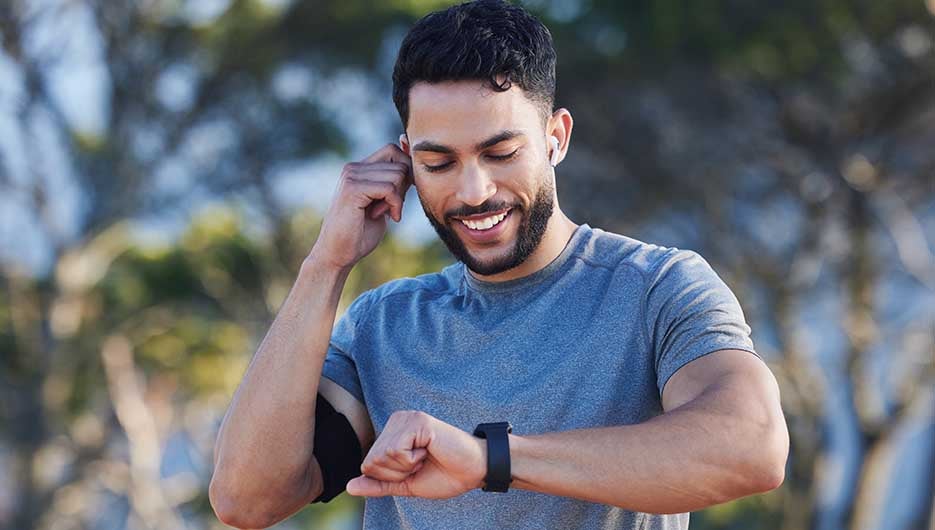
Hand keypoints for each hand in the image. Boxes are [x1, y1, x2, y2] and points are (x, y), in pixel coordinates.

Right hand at [309, 143, 412, 269]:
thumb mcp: (382, 203)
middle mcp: (353, 168)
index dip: (406, 168)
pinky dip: (395, 204)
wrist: (338, 254)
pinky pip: (389, 188)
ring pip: (397, 174)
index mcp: (358, 168)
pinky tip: (387, 217)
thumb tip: (414, 166)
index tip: (403, 193)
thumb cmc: (360, 233)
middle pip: (399, 161)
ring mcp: (351, 176)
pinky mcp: (353, 189)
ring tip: (385, 213)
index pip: (392, 150)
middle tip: (392, 207)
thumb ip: (394, 185)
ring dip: (399, 198)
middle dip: (404, 186)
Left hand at [345, 410, 487, 498]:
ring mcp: (406, 418)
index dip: (391, 477)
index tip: (415, 469)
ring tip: (426, 456)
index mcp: (391, 433)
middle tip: (422, 463)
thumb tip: (349, 487)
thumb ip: (378, 484)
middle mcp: (396, 421)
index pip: (368, 464)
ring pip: (382, 456)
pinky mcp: (417, 421)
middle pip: (372, 461)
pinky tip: (429, 449)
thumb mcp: (405, 484)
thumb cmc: (443, 474)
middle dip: (397, 473)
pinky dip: (412, 460)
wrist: (473, 471)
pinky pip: (396, 451)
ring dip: (406, 466)